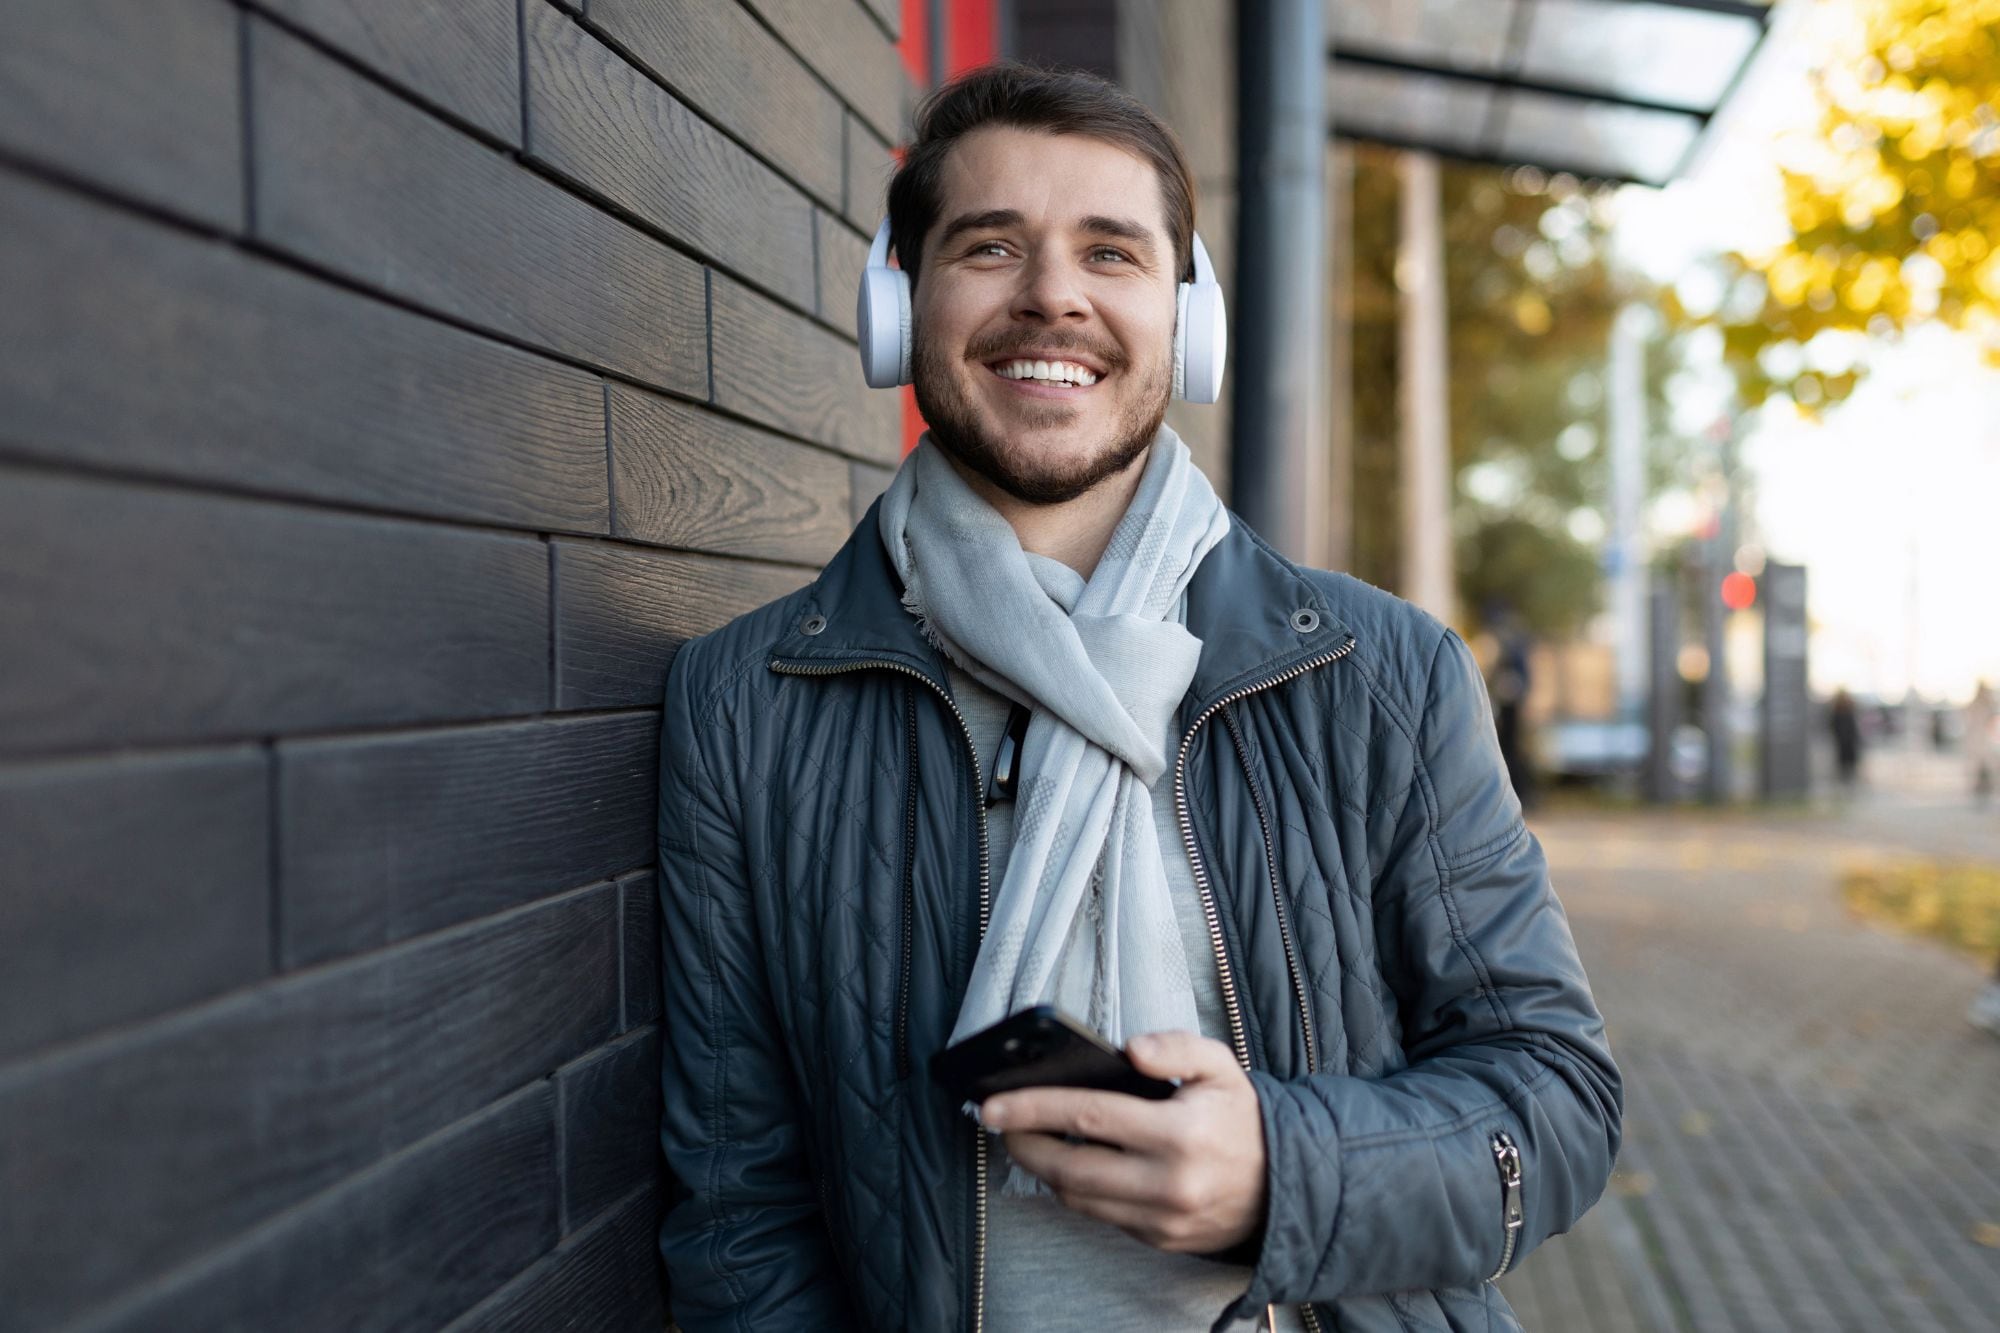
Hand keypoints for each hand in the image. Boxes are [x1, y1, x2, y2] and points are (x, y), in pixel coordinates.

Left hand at [980, 1030, 1266, 1253]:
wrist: (1283, 1184)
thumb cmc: (1241, 1120)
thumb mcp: (1220, 1066)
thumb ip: (1176, 1046)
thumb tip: (1130, 1048)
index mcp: (1182, 1132)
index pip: (1090, 1116)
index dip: (1034, 1108)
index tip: (994, 1102)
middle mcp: (1170, 1182)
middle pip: (1071, 1167)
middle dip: (1023, 1142)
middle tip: (996, 1121)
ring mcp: (1162, 1218)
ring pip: (1078, 1197)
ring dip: (1042, 1168)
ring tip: (1025, 1138)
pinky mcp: (1158, 1239)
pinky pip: (1100, 1214)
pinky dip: (1075, 1189)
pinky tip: (1065, 1163)